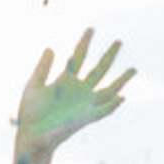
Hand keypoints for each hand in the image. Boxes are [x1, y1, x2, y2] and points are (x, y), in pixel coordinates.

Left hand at [16, 33, 132, 152]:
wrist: (31, 135)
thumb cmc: (30, 112)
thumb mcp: (33, 86)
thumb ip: (42, 68)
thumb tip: (50, 47)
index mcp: (65, 80)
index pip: (78, 57)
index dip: (84, 42)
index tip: (91, 28)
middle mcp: (78, 90)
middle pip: (98, 69)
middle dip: (109, 56)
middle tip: (119, 41)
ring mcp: (84, 104)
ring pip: (108, 90)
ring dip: (121, 80)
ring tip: (133, 69)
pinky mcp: (86, 118)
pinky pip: (103, 111)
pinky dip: (113, 105)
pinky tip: (121, 97)